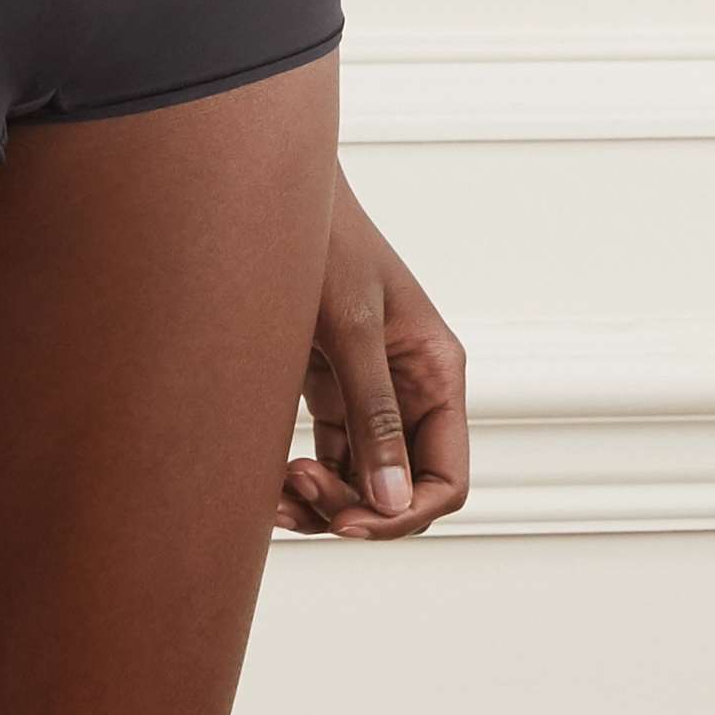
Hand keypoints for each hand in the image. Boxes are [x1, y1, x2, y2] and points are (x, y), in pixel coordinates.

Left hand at [276, 164, 469, 539]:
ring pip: (361, 480)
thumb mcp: (352, 325)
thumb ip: (374, 412)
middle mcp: (410, 389)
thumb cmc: (324, 239)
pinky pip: (328, 455)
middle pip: (400, 488)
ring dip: (323, 501)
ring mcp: (369, 391)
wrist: (270, 193)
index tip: (350, 522)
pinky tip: (268, 480)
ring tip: (274, 492)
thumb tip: (392, 499)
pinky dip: (303, 478)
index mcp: (436, 372)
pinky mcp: (330, 386)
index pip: (447, 478)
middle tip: (296, 488)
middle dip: (354, 507)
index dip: (405, 513)